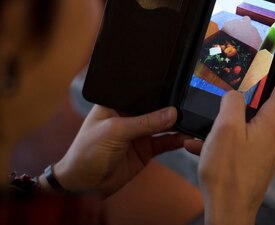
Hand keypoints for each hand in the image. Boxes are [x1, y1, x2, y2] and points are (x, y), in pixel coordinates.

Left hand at [44, 105, 192, 195]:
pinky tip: (185, 137)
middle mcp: (129, 116)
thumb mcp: (115, 131)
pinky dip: (177, 140)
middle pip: (155, 108)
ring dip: (176, 124)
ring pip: (163, 125)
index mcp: (116, 104)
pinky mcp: (146, 149)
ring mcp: (139, 133)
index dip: (157, 92)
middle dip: (170, 108)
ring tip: (191, 121)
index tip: (176, 89)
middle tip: (187, 106)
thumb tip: (171, 113)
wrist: (84, 186)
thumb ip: (145, 122)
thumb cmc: (86, 153)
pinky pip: (165, 142)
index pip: (141, 94)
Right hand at [185, 39, 274, 224]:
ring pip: (250, 122)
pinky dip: (226, 138)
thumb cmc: (229, 177)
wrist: (230, 212)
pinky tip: (206, 146)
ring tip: (206, 131)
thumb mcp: (224, 130)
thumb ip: (231, 103)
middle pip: (267, 101)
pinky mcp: (261, 160)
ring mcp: (270, 148)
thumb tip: (233, 95)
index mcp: (274, 122)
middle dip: (246, 93)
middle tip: (231, 86)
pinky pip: (245, 139)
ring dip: (228, 122)